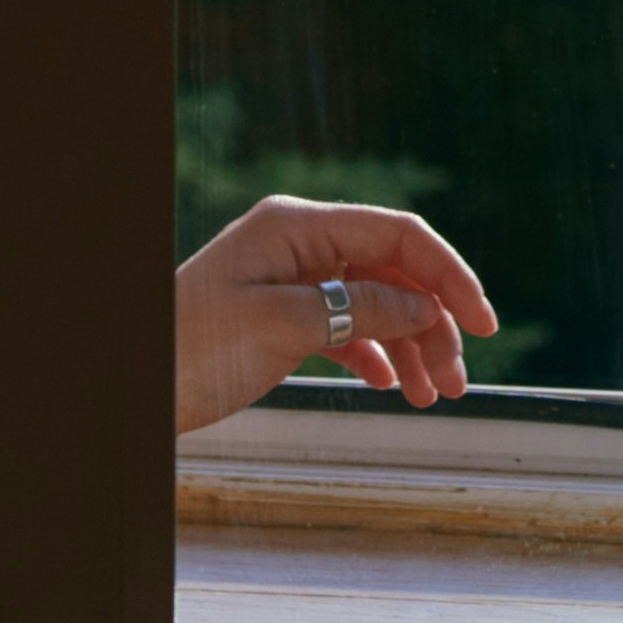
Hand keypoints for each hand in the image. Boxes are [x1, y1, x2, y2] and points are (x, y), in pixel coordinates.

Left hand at [174, 195, 502, 432]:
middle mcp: (300, 243)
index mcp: (297, 226)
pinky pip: (348, 326)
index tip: (484, 324)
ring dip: (410, 346)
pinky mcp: (284, 315)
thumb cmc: (193, 352)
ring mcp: (292, 278)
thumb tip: (424, 305)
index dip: (449, 275)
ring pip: (375, 303)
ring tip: (429, 396)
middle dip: (433, 324)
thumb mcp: (281, 326)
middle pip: (393, 272)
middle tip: (453, 382)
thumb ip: (358, 309)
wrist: (138, 390)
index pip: (397, 235)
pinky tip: (389, 384)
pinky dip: (375, 354)